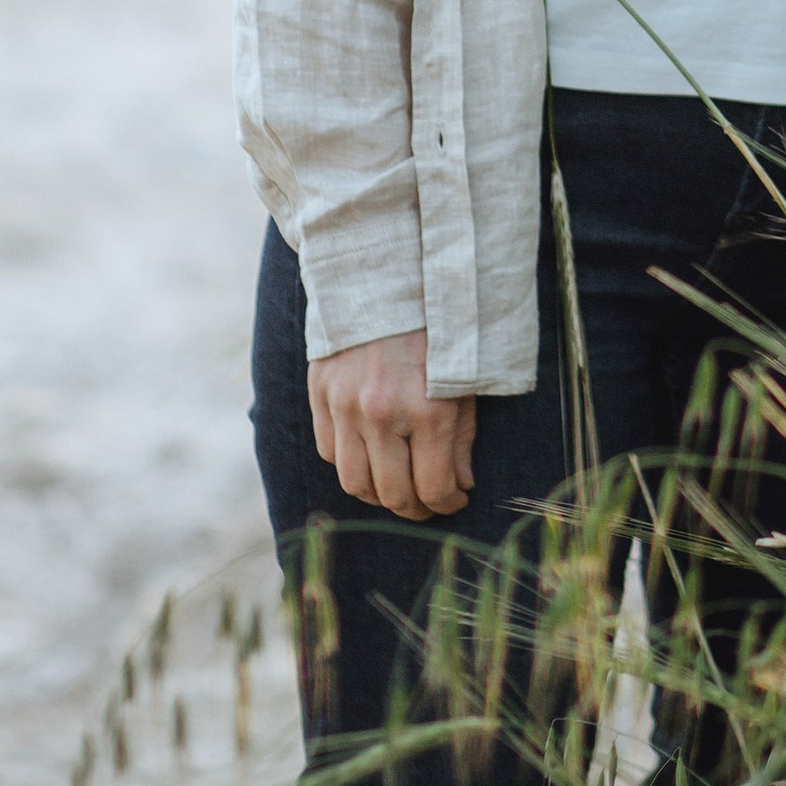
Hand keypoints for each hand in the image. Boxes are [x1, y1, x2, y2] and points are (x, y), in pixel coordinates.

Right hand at [307, 330, 476, 521]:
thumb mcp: (465, 376)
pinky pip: (329, 451)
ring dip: (378, 495)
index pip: (433, 488)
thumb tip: (460, 485)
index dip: (447, 504)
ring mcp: (346, 406)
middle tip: (426, 504)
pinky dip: (350, 463)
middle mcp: (383, 414)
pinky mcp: (320, 393)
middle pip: (392, 494)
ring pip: (355, 482)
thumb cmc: (436, 327)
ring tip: (396, 487)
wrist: (386, 276)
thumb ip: (462, 435)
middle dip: (415, 508)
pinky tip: (370, 455)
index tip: (455, 501)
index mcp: (429, 410)